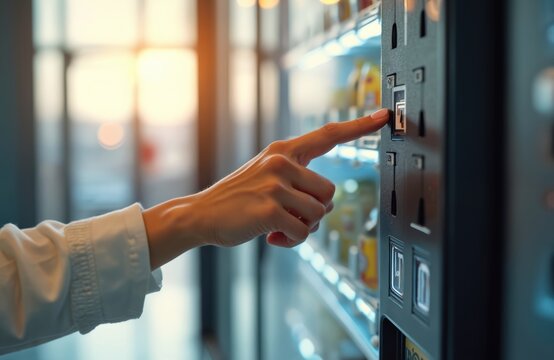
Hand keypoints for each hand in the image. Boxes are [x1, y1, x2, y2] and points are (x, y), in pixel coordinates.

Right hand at [143, 108, 389, 268]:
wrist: (202, 213)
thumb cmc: (239, 198)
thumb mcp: (266, 175)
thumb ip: (297, 178)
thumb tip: (327, 202)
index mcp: (283, 151)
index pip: (327, 135)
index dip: (358, 126)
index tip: (383, 115)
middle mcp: (281, 162)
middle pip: (330, 191)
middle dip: (316, 211)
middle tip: (292, 217)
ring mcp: (275, 185)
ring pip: (319, 213)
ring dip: (304, 227)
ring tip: (278, 226)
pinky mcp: (270, 209)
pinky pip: (303, 232)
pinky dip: (292, 241)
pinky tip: (272, 237)